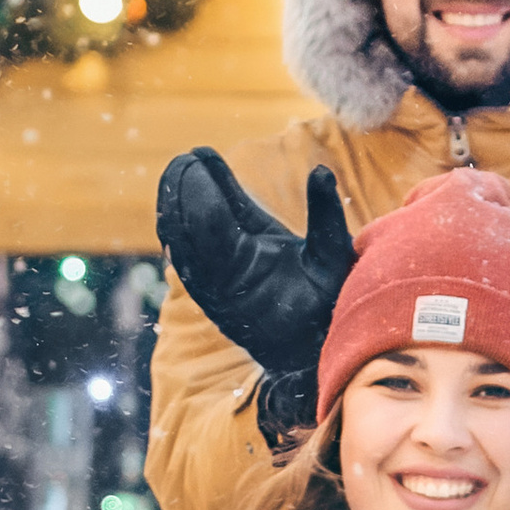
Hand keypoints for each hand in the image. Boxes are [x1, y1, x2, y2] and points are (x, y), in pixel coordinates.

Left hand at [156, 148, 355, 402]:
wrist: (307, 355)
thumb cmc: (325, 306)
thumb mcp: (334, 260)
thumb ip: (326, 216)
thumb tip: (321, 171)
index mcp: (244, 273)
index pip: (209, 221)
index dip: (201, 185)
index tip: (198, 154)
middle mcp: (217, 282)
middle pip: (185, 226)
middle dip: (182, 187)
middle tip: (185, 157)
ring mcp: (207, 288)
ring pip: (179, 239)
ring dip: (175, 202)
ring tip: (181, 166)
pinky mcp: (206, 290)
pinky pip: (184, 252)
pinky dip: (179, 223)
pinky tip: (180, 196)